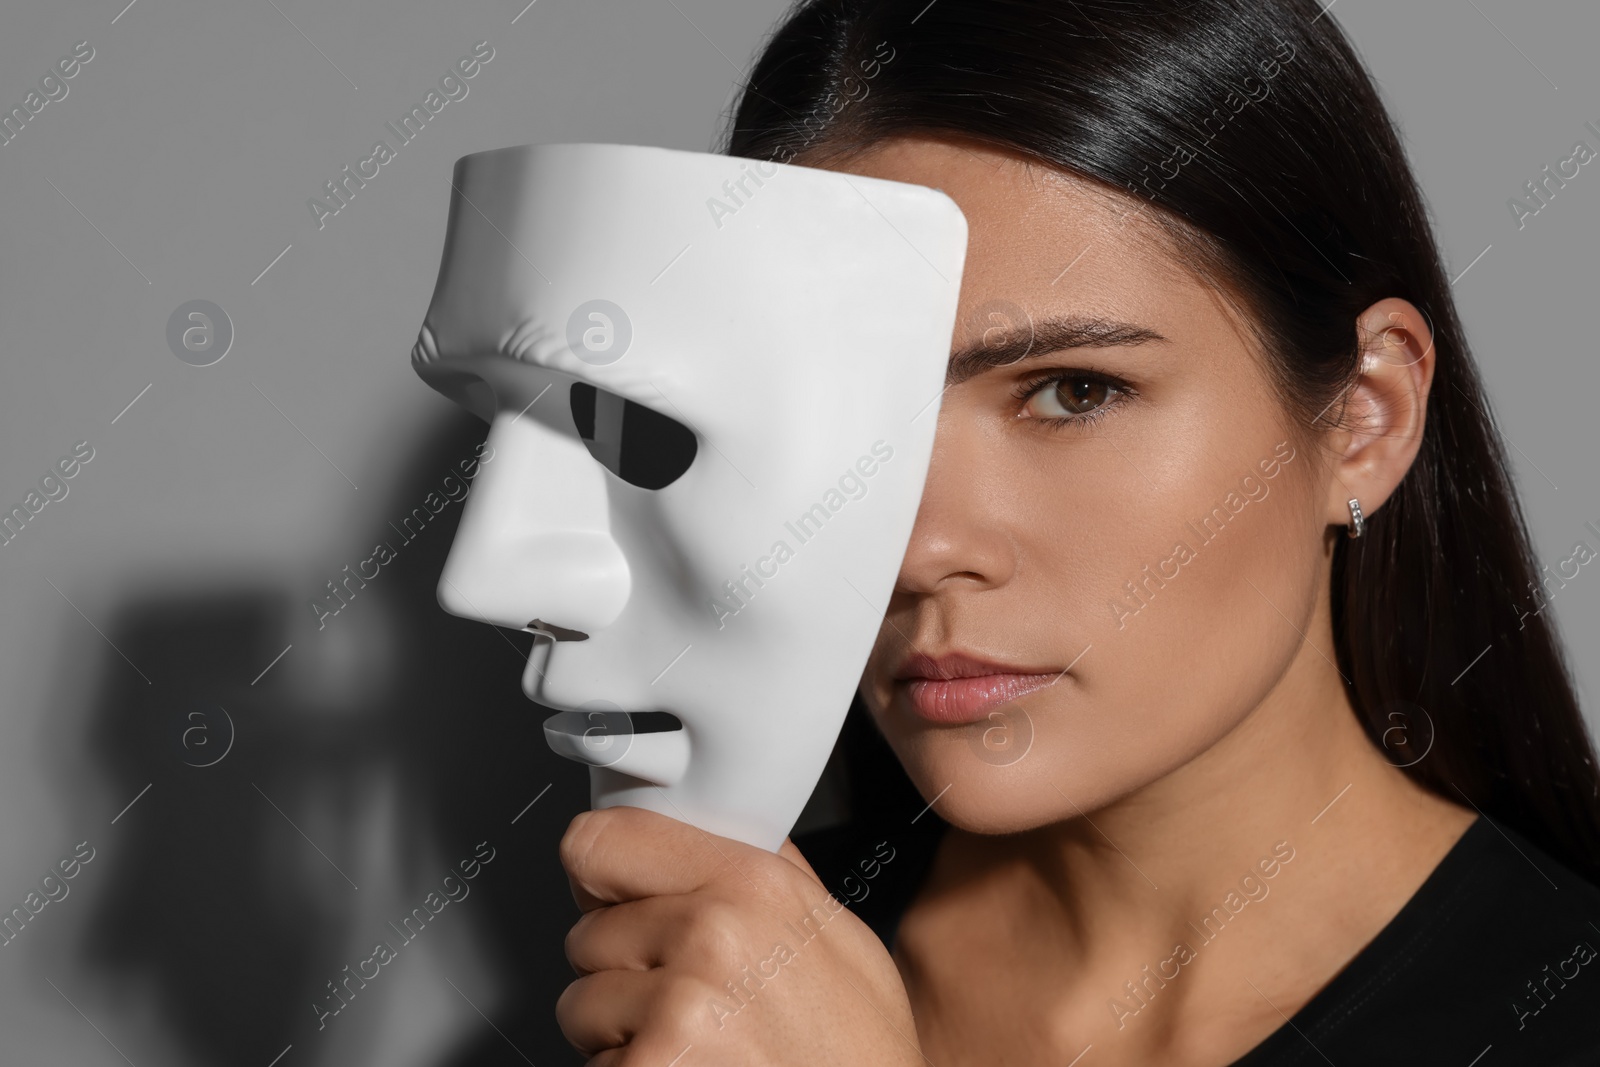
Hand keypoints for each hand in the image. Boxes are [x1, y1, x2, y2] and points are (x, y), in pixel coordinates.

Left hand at [556, 805, 925, 1065]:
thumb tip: (718, 830)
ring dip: (618, 1027)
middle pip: (588, 932)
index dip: (599, 874)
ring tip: (693, 1042)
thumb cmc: (858, 1051)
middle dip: (621, 965)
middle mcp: (708, 939)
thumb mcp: (837, 934)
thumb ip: (768, 872)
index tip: (609, 892)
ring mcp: (674, 1015)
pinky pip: (595, 1063)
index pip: (601, 842)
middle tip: (686, 995)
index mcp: (750, 886)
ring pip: (580, 1004)